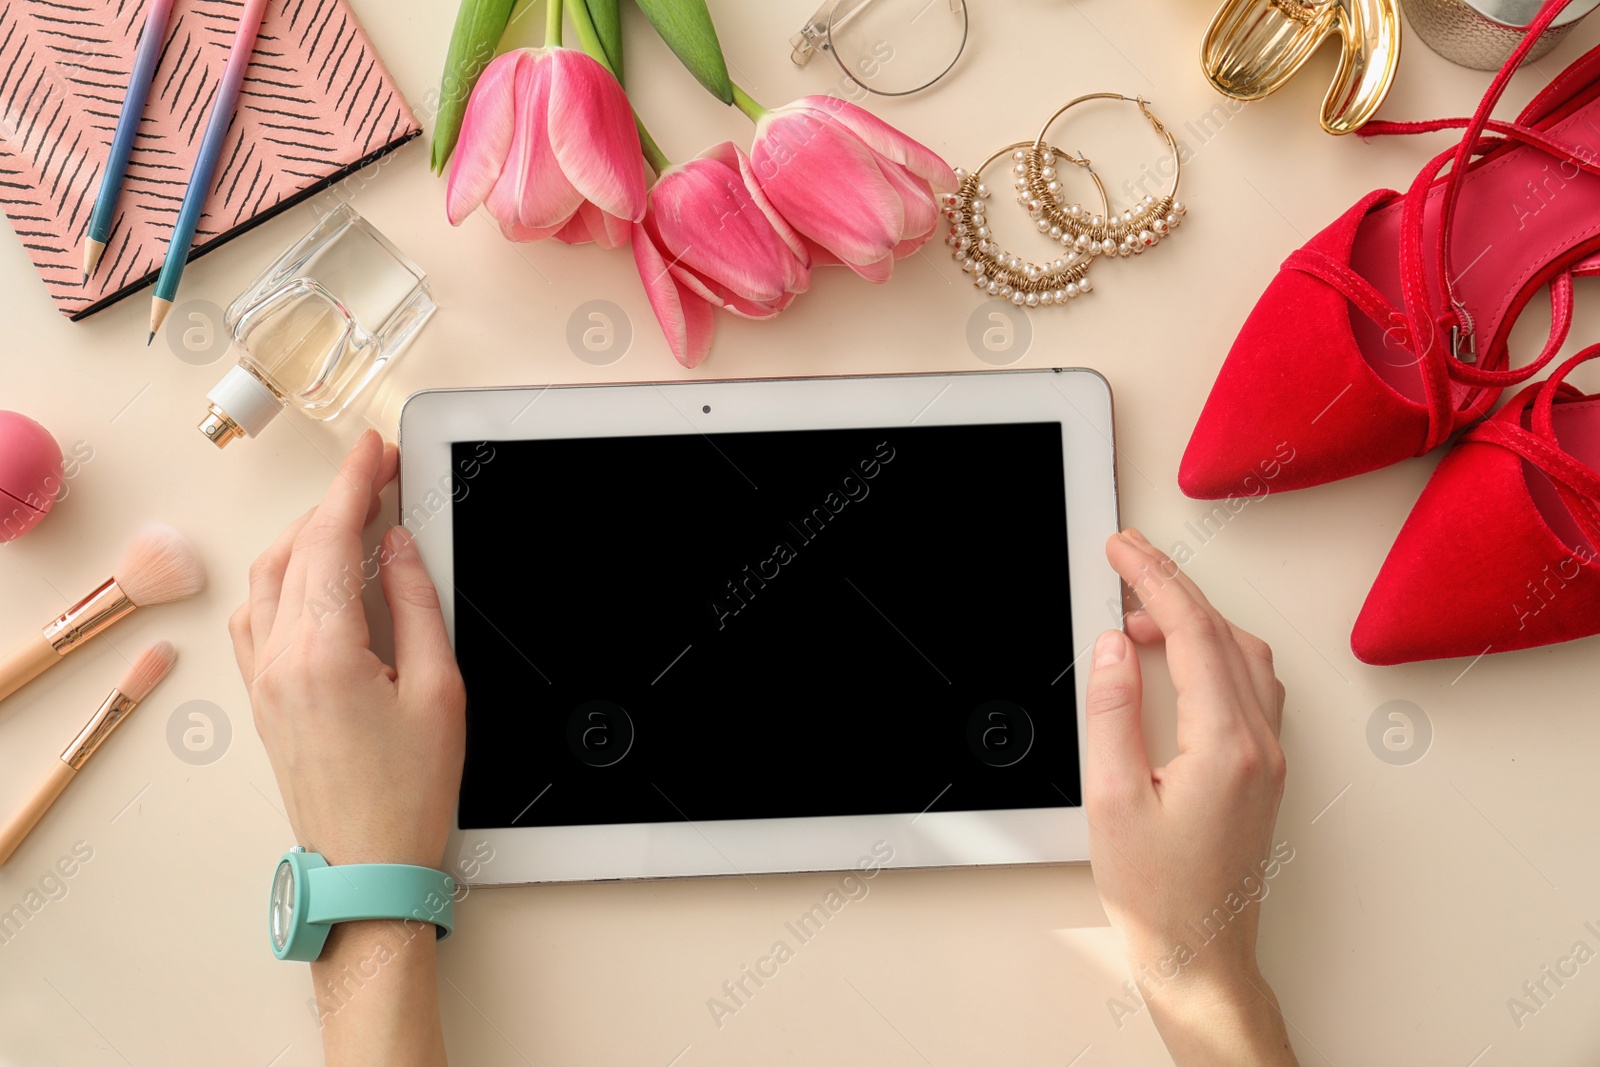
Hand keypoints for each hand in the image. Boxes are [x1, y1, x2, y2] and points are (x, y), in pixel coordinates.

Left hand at [229, 430, 465, 869]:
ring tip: (352, 517)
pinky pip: (257, 616)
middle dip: (333, 502)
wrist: (367, 865)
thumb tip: (399, 546)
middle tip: (378, 476)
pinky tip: (314, 574)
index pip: (329, 541)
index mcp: (323, 654)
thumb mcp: (439, 690)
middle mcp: (279, 660)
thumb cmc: (407, 794)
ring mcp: (263, 680)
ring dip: (305, 536)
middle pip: (293, 550)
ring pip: (267, 578)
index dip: (354, 484)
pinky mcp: (263, 698)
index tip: (374, 450)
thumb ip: (415, 605)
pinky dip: (284, 577)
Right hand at [1084, 529, 1296, 1065]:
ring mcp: (1268, 758)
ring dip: (1195, 618)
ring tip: (1140, 610)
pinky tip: (1182, 657)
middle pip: (1222, 633)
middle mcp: (1260, 746)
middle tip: (1126, 557)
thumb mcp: (1112, 800)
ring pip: (1243, 655)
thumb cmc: (1159, 896)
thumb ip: (1113, 711)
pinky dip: (1214, 651)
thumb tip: (1115, 645)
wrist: (1201, 956)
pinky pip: (1250, 685)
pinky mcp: (1263, 772)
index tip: (1122, 549)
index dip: (1153, 579)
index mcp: (1225, 747)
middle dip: (1172, 584)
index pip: (1192, 633)